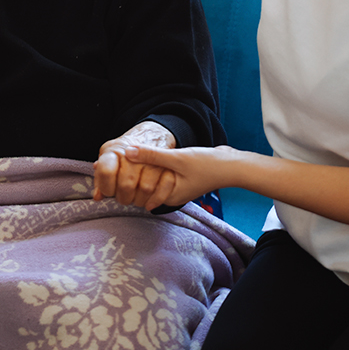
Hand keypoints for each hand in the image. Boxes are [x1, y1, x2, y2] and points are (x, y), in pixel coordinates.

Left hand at [92, 121, 176, 208]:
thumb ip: (101, 177)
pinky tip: (149, 203)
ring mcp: (152, 158)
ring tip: (136, 199)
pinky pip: (165, 187)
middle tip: (124, 198)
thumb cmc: (124, 153)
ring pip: (145, 188)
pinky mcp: (168, 164)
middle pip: (126, 184)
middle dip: (124, 198)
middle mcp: (133, 153)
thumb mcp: (108, 158)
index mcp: (114, 151)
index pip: (106, 172)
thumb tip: (97, 196)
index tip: (109, 191)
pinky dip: (156, 199)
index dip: (106, 187)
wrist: (149, 136)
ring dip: (139, 200)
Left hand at [122, 145, 237, 210]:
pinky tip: (149, 153)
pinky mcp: (180, 176)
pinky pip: (161, 172)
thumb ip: (152, 156)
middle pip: (144, 186)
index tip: (116, 168)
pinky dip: (155, 164)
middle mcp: (170, 194)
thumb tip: (127, 152)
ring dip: (144, 167)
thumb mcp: (177, 159)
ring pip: (152, 177)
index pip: (140, 193)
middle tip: (120, 160)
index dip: (127, 181)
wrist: (232, 164)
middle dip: (133, 174)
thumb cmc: (207, 165)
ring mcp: (175, 186)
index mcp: (168, 197)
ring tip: (131, 154)